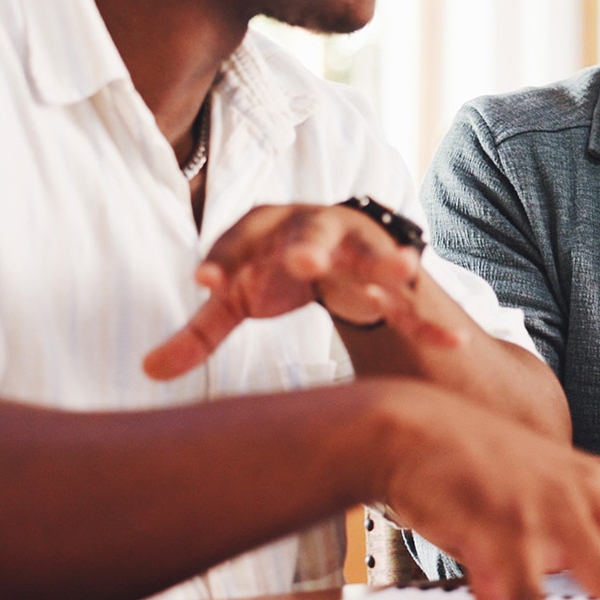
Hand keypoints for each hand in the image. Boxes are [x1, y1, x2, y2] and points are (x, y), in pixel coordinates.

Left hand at [143, 203, 456, 380]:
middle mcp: (312, 229)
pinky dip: (428, 320)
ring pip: (371, 254)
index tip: (204, 283)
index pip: (238, 238)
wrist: (335, 245)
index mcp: (266, 227)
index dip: (222, 258)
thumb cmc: (273, 271)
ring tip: (403, 271)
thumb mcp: (236, 299)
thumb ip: (197, 333)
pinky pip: (410, 301)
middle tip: (304, 261)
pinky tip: (451, 343)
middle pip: (308, 232)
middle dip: (307, 246)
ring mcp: (355, 250)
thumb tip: (147, 372)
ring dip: (386, 262)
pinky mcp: (387, 279)